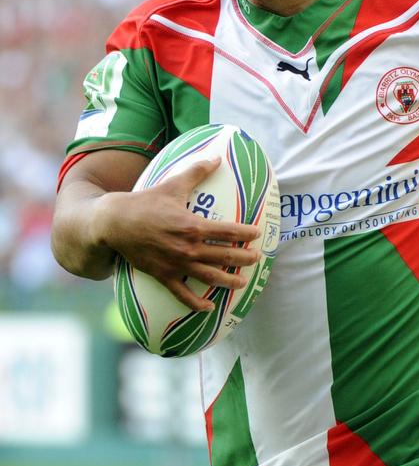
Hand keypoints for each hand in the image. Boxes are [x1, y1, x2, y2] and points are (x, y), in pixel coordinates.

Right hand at [97, 157, 260, 311]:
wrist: (114, 223)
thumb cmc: (145, 203)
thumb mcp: (172, 185)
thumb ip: (196, 172)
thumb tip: (216, 157)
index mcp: (193, 225)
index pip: (228, 231)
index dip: (245, 234)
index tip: (257, 235)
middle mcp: (188, 248)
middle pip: (224, 256)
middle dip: (244, 258)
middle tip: (256, 259)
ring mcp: (176, 264)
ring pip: (209, 277)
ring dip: (228, 281)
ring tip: (242, 283)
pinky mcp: (163, 276)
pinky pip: (182, 294)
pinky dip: (196, 303)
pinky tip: (208, 307)